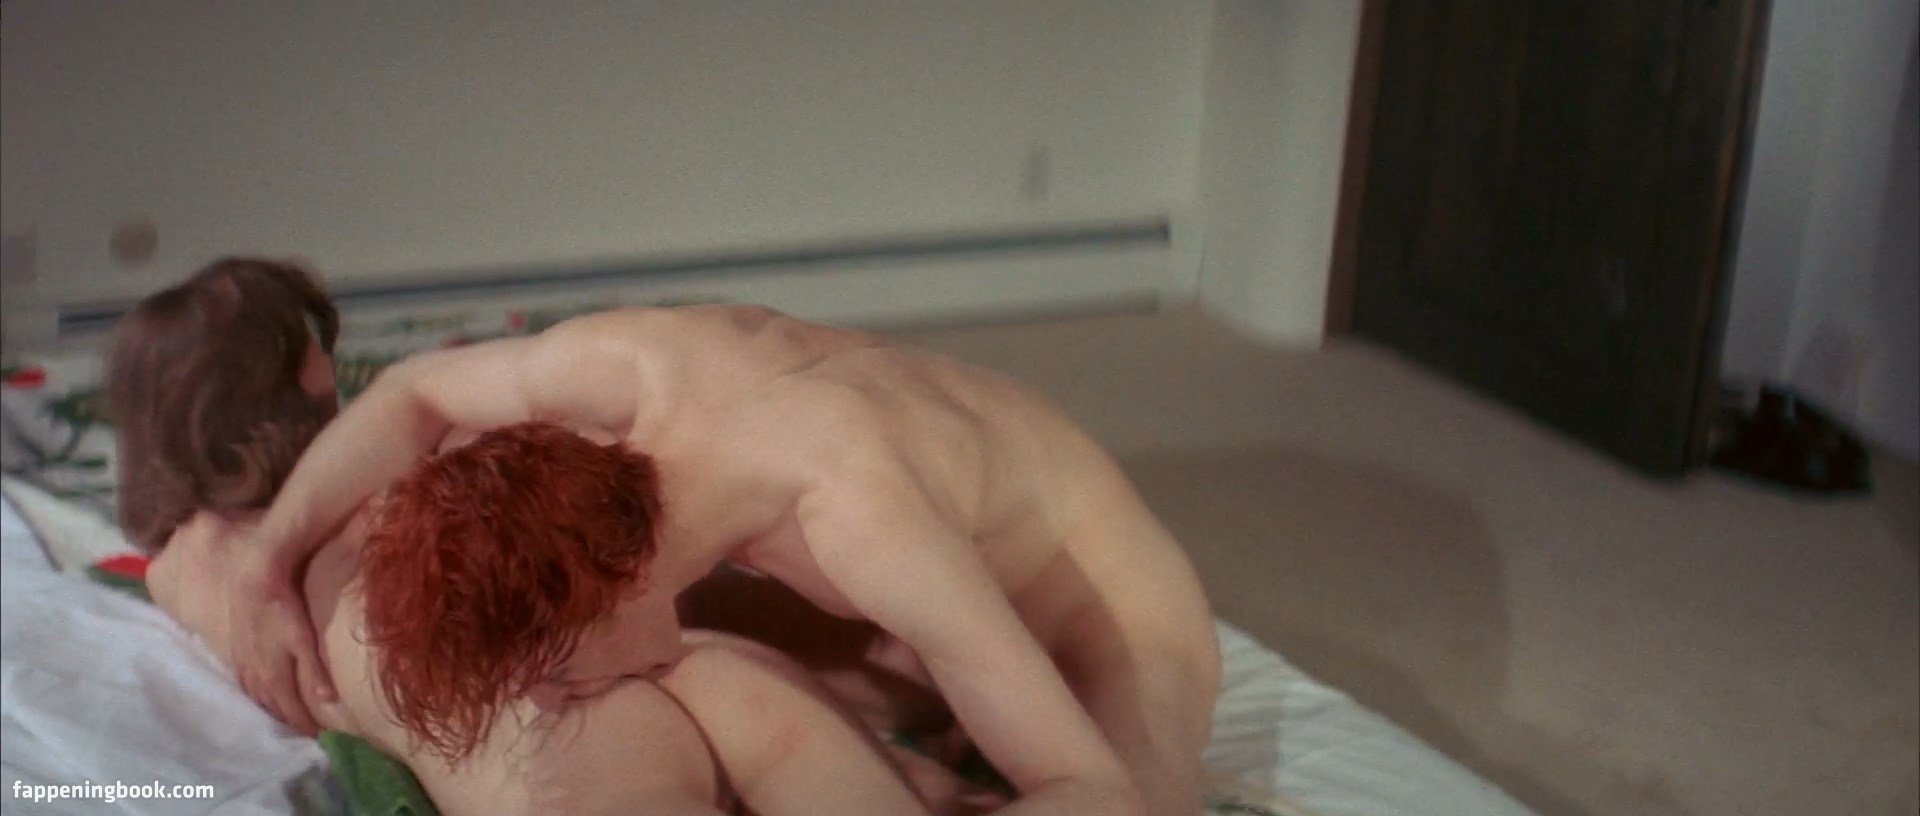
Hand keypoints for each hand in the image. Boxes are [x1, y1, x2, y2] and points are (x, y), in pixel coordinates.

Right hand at [228, 548, 334, 735]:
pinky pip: (246, 687)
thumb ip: (314, 670)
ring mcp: (244, 667)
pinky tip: (260, 697)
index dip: (303, 726)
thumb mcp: (303, 639)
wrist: (251, 585)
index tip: (316, 738)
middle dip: (289, 721)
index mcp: (274, 677)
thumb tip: (329, 701)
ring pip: (259, 699)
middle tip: (304, 732)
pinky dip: (257, 697)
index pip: (290, 710)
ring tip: (285, 720)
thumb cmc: (282, 610)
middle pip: (274, 708)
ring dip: (272, 711)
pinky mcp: (236, 655)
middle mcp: (256, 678)